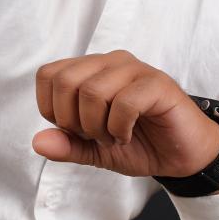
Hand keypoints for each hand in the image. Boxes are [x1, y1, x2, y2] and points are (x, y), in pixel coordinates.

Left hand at [32, 49, 218, 179]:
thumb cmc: (139, 145)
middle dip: (73, 120)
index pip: (48, 75)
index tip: (76, 130)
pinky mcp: (158, 84)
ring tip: (114, 137)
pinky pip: (124, 102)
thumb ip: (67, 145)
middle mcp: (111, 63)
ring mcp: (135, 70)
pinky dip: (120, 128)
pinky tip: (128, 135)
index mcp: (91, 70)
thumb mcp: (94, 151)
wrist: (181, 156)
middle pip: (65, 80)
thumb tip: (37, 142)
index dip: (52, 109)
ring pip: (92, 90)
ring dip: (98, 127)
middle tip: (95, 135)